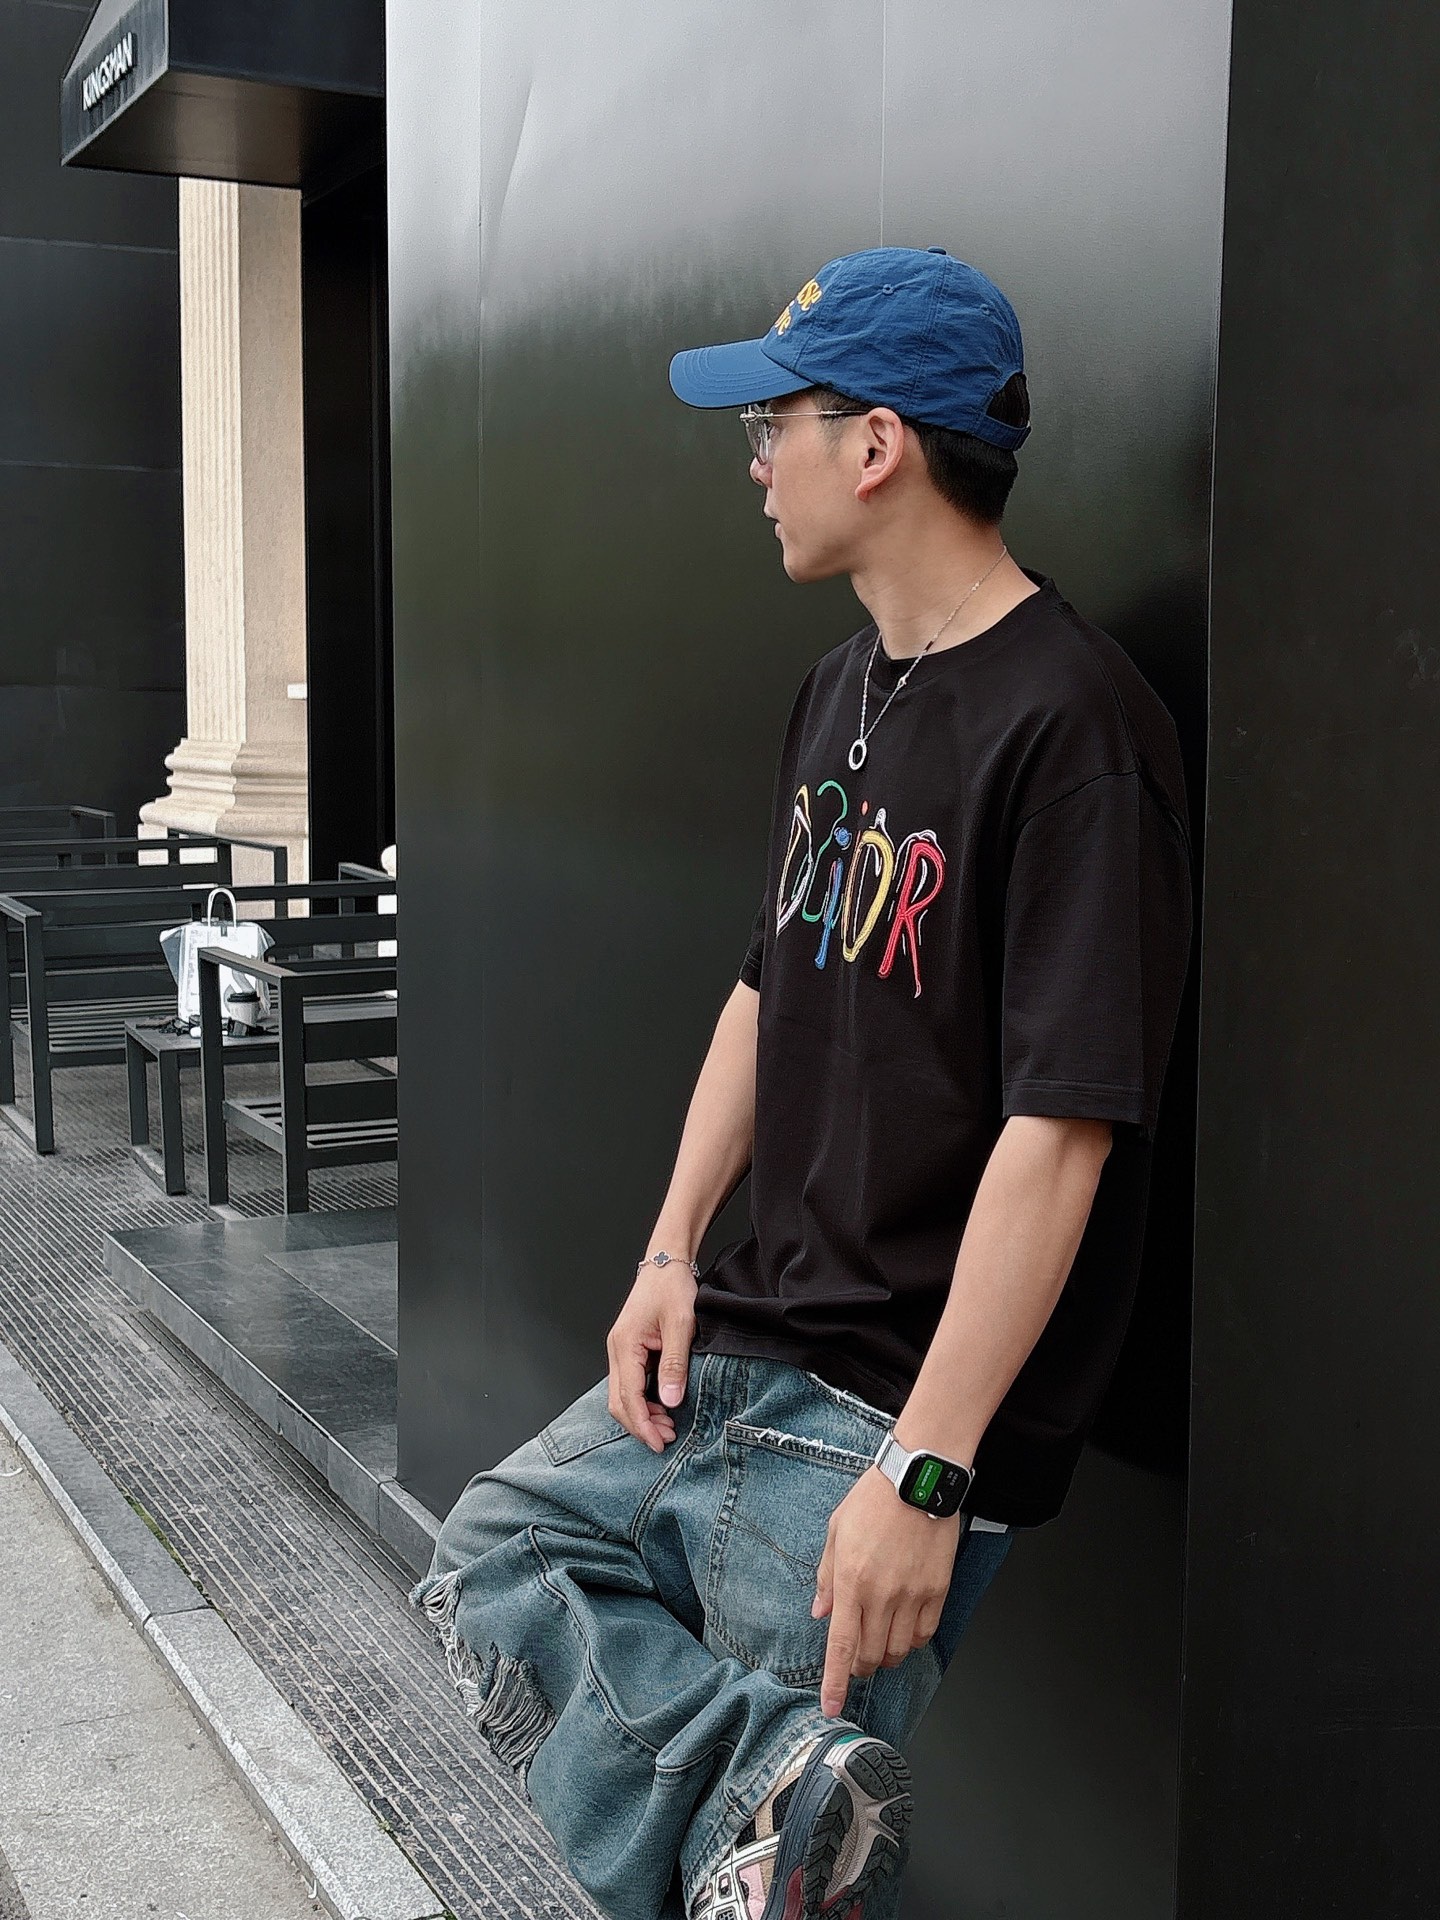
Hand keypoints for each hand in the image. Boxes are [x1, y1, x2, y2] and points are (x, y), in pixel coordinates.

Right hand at [606, 1263, 696, 1452]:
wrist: (665, 1264)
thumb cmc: (672, 1287)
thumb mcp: (681, 1325)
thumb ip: (674, 1364)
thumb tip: (671, 1401)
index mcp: (625, 1344)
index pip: (629, 1396)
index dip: (643, 1424)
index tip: (659, 1442)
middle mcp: (617, 1350)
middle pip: (619, 1401)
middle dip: (641, 1424)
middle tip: (666, 1439)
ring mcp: (621, 1350)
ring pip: (623, 1394)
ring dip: (642, 1414)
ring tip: (668, 1426)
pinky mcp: (629, 1350)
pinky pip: (630, 1383)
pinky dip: (643, 1400)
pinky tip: (662, 1406)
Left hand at [811, 1467, 961, 1716]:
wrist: (917, 1480)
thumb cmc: (874, 1500)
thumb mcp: (836, 1532)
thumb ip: (826, 1576)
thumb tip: (820, 1612)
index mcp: (851, 1581)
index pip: (841, 1646)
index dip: (835, 1682)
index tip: (831, 1706)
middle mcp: (882, 1594)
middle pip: (870, 1655)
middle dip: (859, 1668)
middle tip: (856, 1662)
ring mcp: (912, 1595)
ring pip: (898, 1650)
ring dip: (885, 1657)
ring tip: (879, 1643)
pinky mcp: (937, 1590)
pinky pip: (924, 1634)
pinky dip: (912, 1642)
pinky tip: (904, 1631)